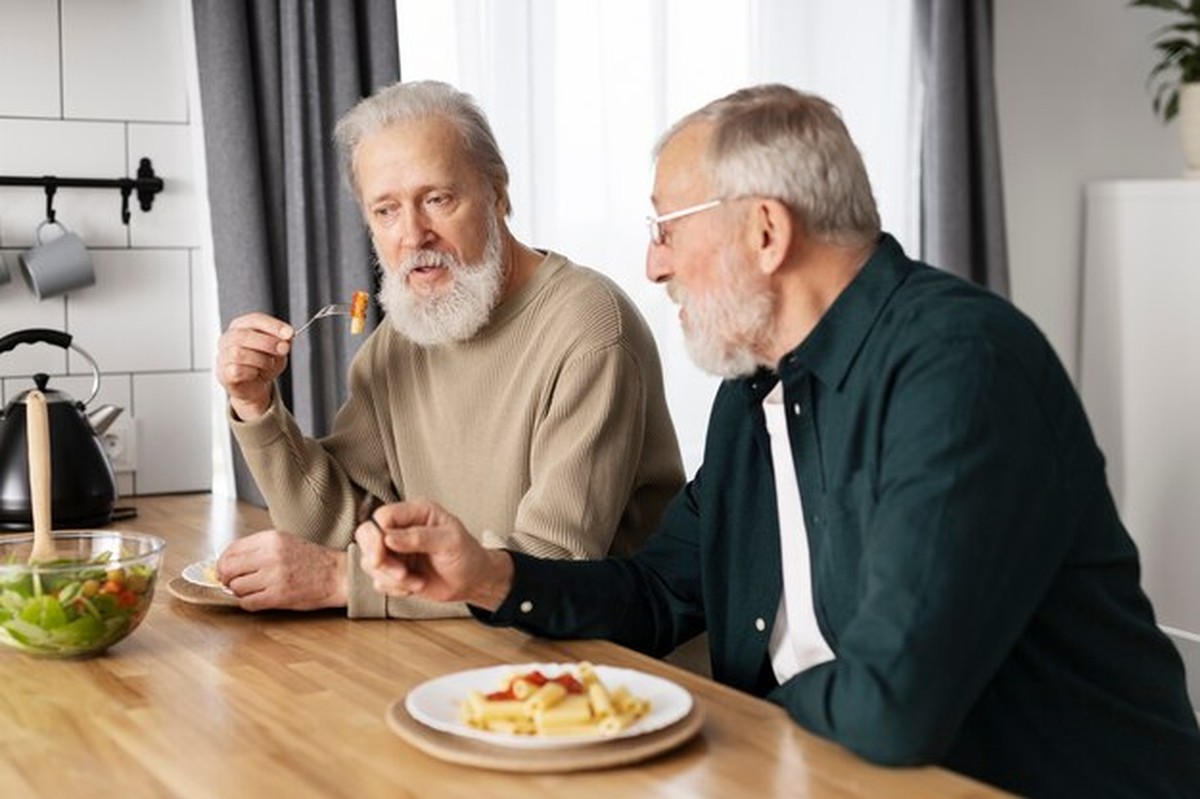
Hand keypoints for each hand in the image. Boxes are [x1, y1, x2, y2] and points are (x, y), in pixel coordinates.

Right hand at [216, 312, 294, 420]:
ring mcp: (223, 355)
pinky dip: (252, 373)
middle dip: (268, 342)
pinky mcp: (223, 372)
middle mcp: (229, 338)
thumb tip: (287, 337)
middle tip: (283, 349)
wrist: (255, 386)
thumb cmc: (264, 363)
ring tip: (268, 365)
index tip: (289, 333)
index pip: (255, 319)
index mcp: (242, 326)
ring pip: (240, 353)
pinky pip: (237, 370)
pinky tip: (256, 373)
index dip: (273, 325)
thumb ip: (283, 342)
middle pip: (245, 335)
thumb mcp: (278, 351)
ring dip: (261, 360)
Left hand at [216, 530, 347, 610]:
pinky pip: (248, 602)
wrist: (336, 575)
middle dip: (226, 578)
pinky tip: (259, 598)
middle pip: (228, 568)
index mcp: (271, 539)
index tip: (225, 569)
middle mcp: (270, 555)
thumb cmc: (313, 560)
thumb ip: (259, 548)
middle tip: (231, 582)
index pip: (231, 549)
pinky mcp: (278, 595)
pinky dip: (249, 603)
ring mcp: (274, 576)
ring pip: (236, 587)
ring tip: (252, 590)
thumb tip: (230, 560)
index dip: (223, 562)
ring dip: (239, 592)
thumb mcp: (285, 542)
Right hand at [354, 499, 513, 610]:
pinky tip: (415, 586)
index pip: (382, 516)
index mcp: (416, 513)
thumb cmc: (467, 555)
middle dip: (378, 559)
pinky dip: (394, 588)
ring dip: (391, 578)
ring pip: (369, 561)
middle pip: (366, 535)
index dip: (378, 534)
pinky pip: (378, 581)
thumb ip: (419, 537)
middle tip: (400, 573)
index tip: (384, 552)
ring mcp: (395, 550)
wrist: (472, 581)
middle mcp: (402, 529)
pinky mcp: (394, 570)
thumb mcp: (449, 541)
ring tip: (416, 581)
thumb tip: (389, 538)